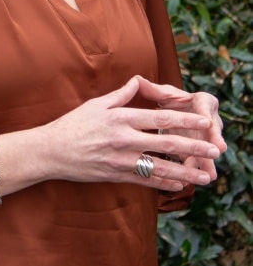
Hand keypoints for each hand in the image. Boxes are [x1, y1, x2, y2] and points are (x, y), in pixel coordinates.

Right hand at [34, 76, 222, 192]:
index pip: (158, 118)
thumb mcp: (94, 104)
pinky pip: (145, 181)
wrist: (51, 150)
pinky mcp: (115, 175)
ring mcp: (120, 159)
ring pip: (159, 166)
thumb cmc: (71, 124)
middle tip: (214, 150)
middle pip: (165, 143)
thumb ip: (119, 95)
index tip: (203, 121)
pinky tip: (179, 184)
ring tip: (205, 175)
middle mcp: (122, 139)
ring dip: (184, 171)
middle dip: (192, 146)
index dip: (184, 120)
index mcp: (119, 118)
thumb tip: (136, 81)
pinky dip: (164, 184)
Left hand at [134, 75, 225, 180]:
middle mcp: (208, 120)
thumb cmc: (169, 100)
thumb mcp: (163, 94)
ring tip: (209, 174)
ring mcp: (204, 138)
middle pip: (211, 130)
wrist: (175, 113)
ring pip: (205, 150)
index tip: (208, 121)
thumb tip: (136, 80)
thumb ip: (152, 89)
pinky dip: (193, 171)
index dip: (205, 114)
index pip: (205, 105)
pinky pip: (197, 161)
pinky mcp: (197, 151)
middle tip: (217, 149)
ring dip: (207, 162)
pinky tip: (189, 182)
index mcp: (201, 101)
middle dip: (213, 140)